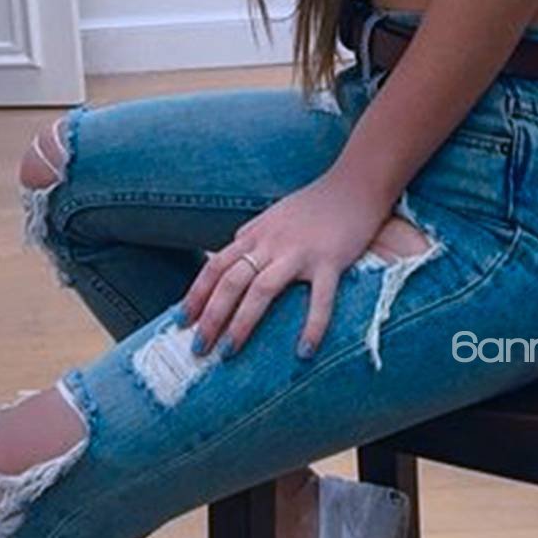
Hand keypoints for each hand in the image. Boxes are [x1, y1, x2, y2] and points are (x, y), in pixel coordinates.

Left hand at [179, 170, 404, 359]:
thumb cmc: (314, 204)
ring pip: (262, 290)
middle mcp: (271, 242)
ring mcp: (300, 252)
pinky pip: (320, 300)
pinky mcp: (330, 261)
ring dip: (242, 323)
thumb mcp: (273, 215)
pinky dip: (312, 327)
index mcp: (256, 233)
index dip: (196, 294)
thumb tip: (227, 257)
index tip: (181, 321)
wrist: (355, 184)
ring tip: (229, 352)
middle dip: (211, 316)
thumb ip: (251, 236)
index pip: (215, 265)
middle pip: (231, 281)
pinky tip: (304, 352)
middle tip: (199, 347)